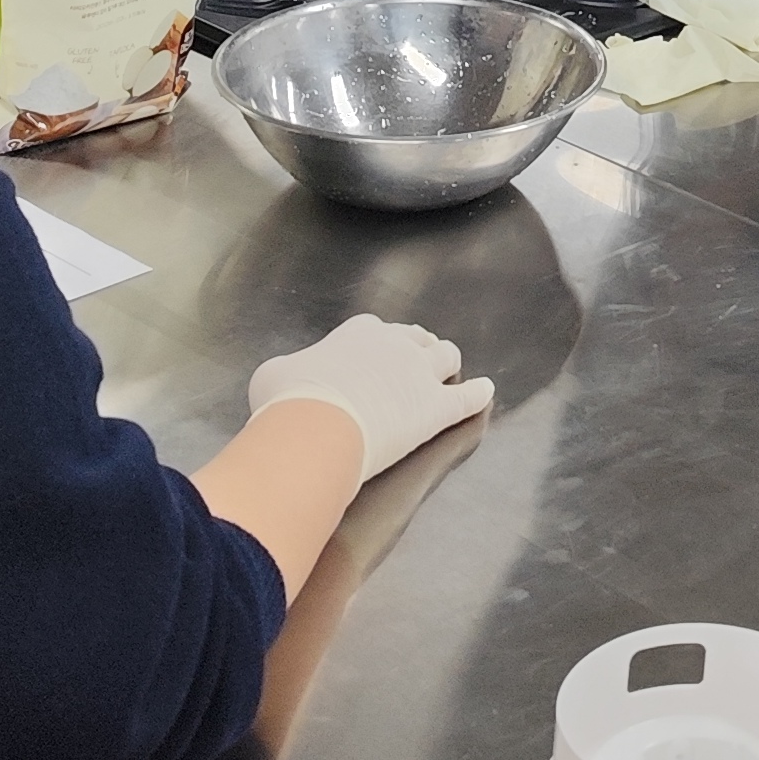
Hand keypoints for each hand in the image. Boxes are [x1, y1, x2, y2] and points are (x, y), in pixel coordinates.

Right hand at [244, 315, 494, 487]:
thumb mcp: (273, 376)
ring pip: (446, 357)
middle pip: (416, 339)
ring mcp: (420, 374)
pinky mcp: (437, 409)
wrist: (315, 428)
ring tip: (450, 372)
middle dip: (418, 348)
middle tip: (418, 360)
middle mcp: (394, 345)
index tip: (377, 354)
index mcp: (357, 333)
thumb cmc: (287, 401)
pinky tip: (485, 393)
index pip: (375, 331)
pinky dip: (478, 394)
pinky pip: (468, 398)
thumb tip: (286, 378)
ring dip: (447, 363)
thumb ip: (289, 370)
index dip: (379, 343)